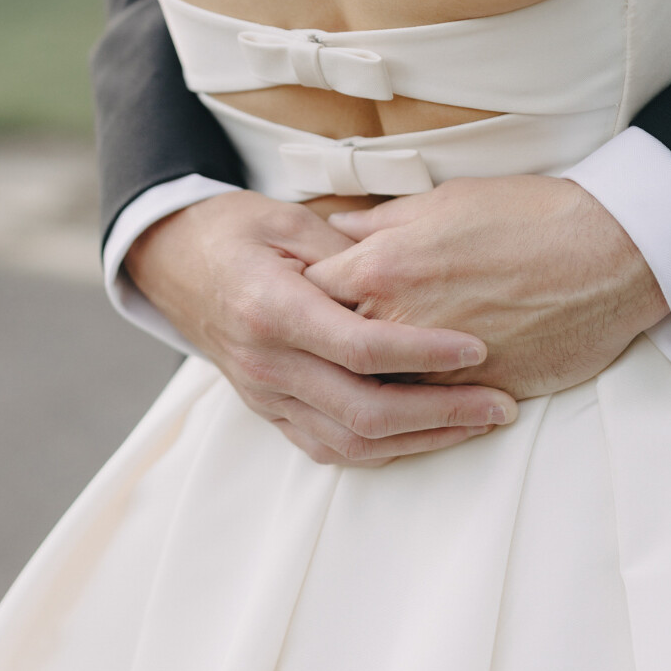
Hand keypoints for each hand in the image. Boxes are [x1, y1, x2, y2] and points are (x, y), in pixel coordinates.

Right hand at [123, 190, 518, 466]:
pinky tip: (427, 435)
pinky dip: (384, 449)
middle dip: (442, 413)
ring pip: (351, 442)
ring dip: (422, 440)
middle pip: (364, 411)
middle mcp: (266, 362)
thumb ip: (348, 252)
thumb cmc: (233, 230)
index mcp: (270, 308)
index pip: (359, 348)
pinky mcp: (268, 409)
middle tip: (499, 403)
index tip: (477, 347)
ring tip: (478, 424)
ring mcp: (264, 394)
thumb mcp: (287, 220)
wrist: (171, 262)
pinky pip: (328, 447)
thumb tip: (415, 274)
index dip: (425, 353)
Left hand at [309, 176, 668, 400]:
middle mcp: (400, 318)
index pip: (312, 292)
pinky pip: (425, 409)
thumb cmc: (529, 215)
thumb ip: (379, 223)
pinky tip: (406, 399)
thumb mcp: (442, 202)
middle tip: (317, 348)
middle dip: (321, 349)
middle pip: (333, 348)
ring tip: (355, 379)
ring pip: (373, 388)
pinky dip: (411, 407)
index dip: (304, 297)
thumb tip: (337, 229)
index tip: (303, 300)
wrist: (610, 252)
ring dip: (363, 385)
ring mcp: (438, 364)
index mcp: (383, 265)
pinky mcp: (478, 393)